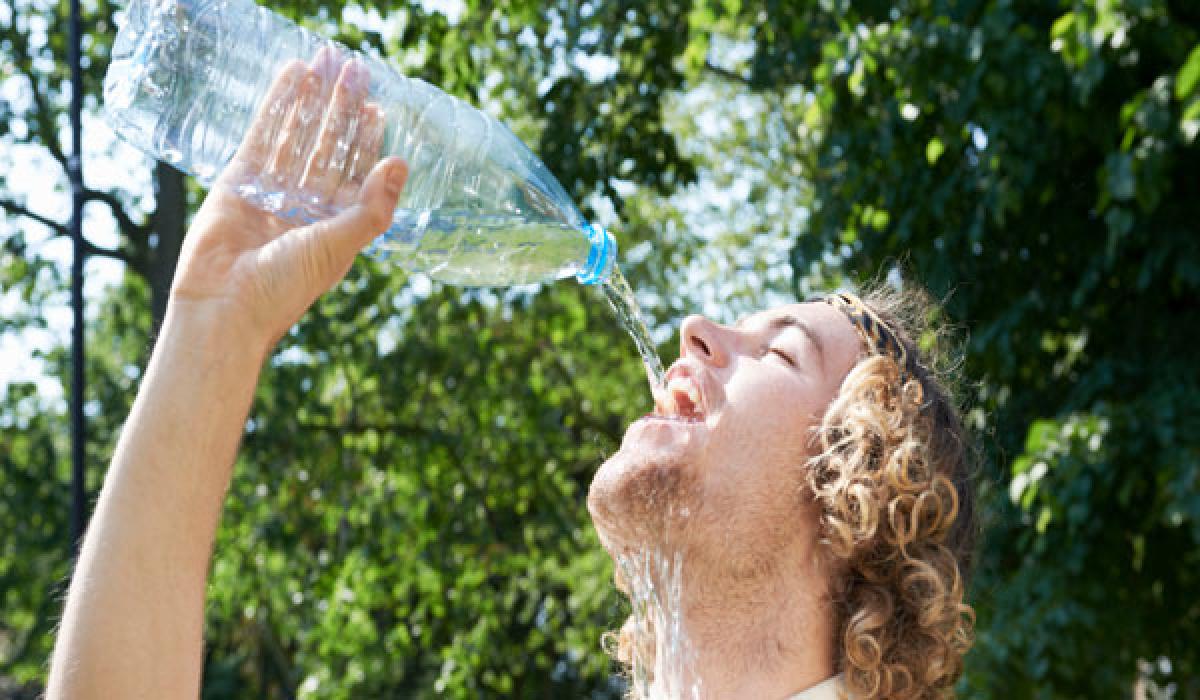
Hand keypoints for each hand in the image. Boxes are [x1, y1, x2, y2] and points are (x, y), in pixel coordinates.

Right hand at [169, 48, 407, 352]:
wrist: (225, 306)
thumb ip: (373, 206)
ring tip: (324, 62)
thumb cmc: (287, 286)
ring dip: (312, 101)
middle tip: (354, 69)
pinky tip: (292, 76)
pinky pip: (262, 136)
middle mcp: (306, 206)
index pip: (357, 171)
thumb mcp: (340, 245)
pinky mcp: (239, 182)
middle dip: (341, 109)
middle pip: (329, 146)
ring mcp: (272, 192)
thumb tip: (401, 162)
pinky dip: (278, 106)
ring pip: (297, 136)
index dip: (367, 139)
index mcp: (335, 224)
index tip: (378, 106)